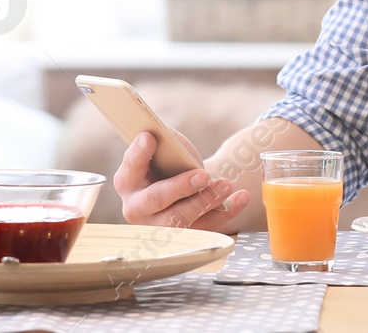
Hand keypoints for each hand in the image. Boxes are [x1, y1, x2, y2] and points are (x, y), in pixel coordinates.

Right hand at [115, 129, 251, 231]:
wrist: (182, 185)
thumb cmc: (169, 162)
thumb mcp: (164, 148)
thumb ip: (163, 140)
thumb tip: (158, 133)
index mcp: (126, 181)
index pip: (130, 167)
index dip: (139, 153)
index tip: (150, 137)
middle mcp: (137, 207)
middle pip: (156, 199)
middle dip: (180, 187)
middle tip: (203, 175)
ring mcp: (159, 225)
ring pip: (181, 218)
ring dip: (206, 201)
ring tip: (225, 184)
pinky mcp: (184, 235)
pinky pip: (206, 227)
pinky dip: (227, 212)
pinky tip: (241, 197)